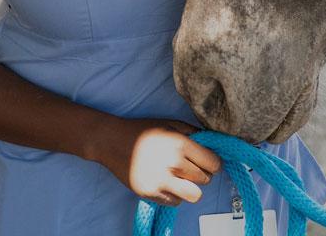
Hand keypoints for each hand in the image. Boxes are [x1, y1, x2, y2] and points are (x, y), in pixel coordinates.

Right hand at [92, 118, 221, 206]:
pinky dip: (175, 195)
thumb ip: (193, 133)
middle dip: (201, 174)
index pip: (213, 163)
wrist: (112, 141)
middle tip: (190, 168)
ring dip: (192, 188)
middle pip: (205, 179)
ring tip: (183, 180)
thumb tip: (213, 144)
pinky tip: (167, 183)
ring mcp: (161, 180)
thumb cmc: (142, 131)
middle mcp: (173, 163)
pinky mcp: (151, 193)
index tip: (207, 162)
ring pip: (194, 195)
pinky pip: (176, 202)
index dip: (213, 163)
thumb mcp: (169, 124)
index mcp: (180, 144)